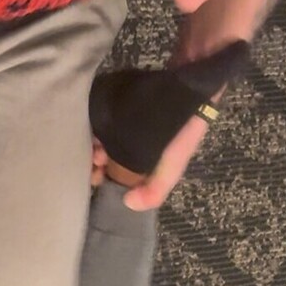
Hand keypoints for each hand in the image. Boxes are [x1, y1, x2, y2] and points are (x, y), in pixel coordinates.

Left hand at [91, 108, 212, 209]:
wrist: (191, 80)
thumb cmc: (183, 129)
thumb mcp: (173, 164)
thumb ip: (155, 189)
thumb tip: (128, 204)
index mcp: (146, 161)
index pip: (121, 176)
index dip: (107, 178)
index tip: (98, 174)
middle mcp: (137, 143)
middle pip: (109, 154)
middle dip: (98, 158)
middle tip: (96, 155)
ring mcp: (130, 122)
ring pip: (105, 136)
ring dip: (96, 139)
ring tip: (95, 138)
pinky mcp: (125, 102)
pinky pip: (105, 114)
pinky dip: (98, 120)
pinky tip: (93, 120)